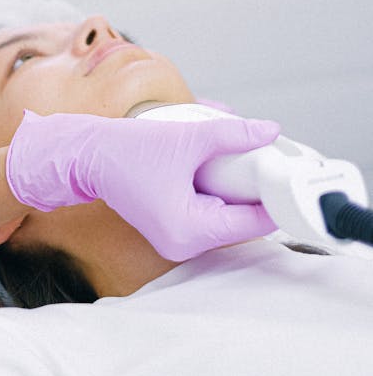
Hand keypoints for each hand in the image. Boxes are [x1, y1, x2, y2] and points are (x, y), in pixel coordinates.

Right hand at [6, 110, 280, 260]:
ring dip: (236, 195)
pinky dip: (218, 197)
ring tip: (243, 165)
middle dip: (254, 194)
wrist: (88, 155)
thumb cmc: (126, 151)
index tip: (286, 174)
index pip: (251, 222)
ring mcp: (177, 241)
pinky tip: (220, 174)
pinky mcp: (171, 230)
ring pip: (225, 221)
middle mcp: (184, 245)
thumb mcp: (186, 137)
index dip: (272, 197)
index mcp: (189, 230)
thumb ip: (232, 134)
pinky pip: (208, 217)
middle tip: (266, 163)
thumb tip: (269, 130)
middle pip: (240, 223)